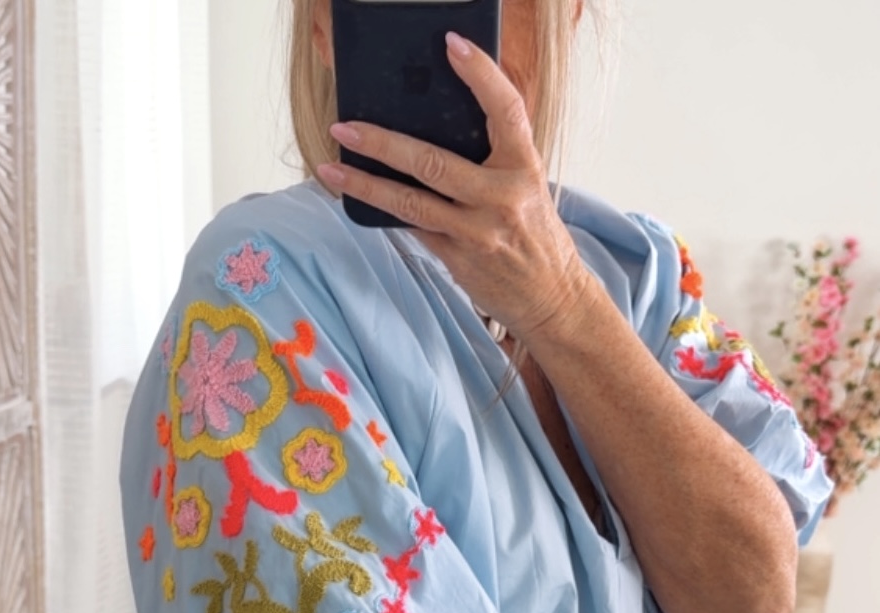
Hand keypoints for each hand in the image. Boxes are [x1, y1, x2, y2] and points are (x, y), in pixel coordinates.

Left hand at [317, 32, 588, 345]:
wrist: (552, 297)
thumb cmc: (534, 234)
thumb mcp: (527, 185)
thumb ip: (494, 157)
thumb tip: (432, 127)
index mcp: (525, 167)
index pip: (506, 109)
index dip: (481, 74)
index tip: (453, 45)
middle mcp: (502, 198)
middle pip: (433, 162)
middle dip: (382, 143)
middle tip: (345, 126)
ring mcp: (478, 232)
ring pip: (412, 203)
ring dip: (366, 184)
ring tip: (331, 168)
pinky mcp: (460, 260)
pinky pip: (415, 229)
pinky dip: (388, 212)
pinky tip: (358, 198)